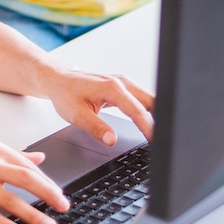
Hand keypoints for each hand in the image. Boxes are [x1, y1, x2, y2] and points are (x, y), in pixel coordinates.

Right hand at [0, 140, 69, 223]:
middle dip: (48, 194)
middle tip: (63, 206)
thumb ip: (13, 155)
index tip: (59, 194)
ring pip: (11, 199)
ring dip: (32, 214)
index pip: (28, 166)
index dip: (47, 182)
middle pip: (26, 179)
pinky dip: (3, 222)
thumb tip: (39, 158)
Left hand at [39, 66, 154, 144]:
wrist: (59, 80)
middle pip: (150, 102)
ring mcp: (124, 84)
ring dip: (156, 116)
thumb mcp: (76, 114)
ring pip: (149, 100)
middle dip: (160, 121)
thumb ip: (95, 128)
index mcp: (112, 88)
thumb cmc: (65, 94)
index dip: (148, 127)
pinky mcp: (123, 88)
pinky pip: (142, 100)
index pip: (137, 111)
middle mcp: (121, 83)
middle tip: (165, 142)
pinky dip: (148, 112)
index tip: (156, 142)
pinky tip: (151, 125)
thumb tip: (111, 140)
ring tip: (161, 137)